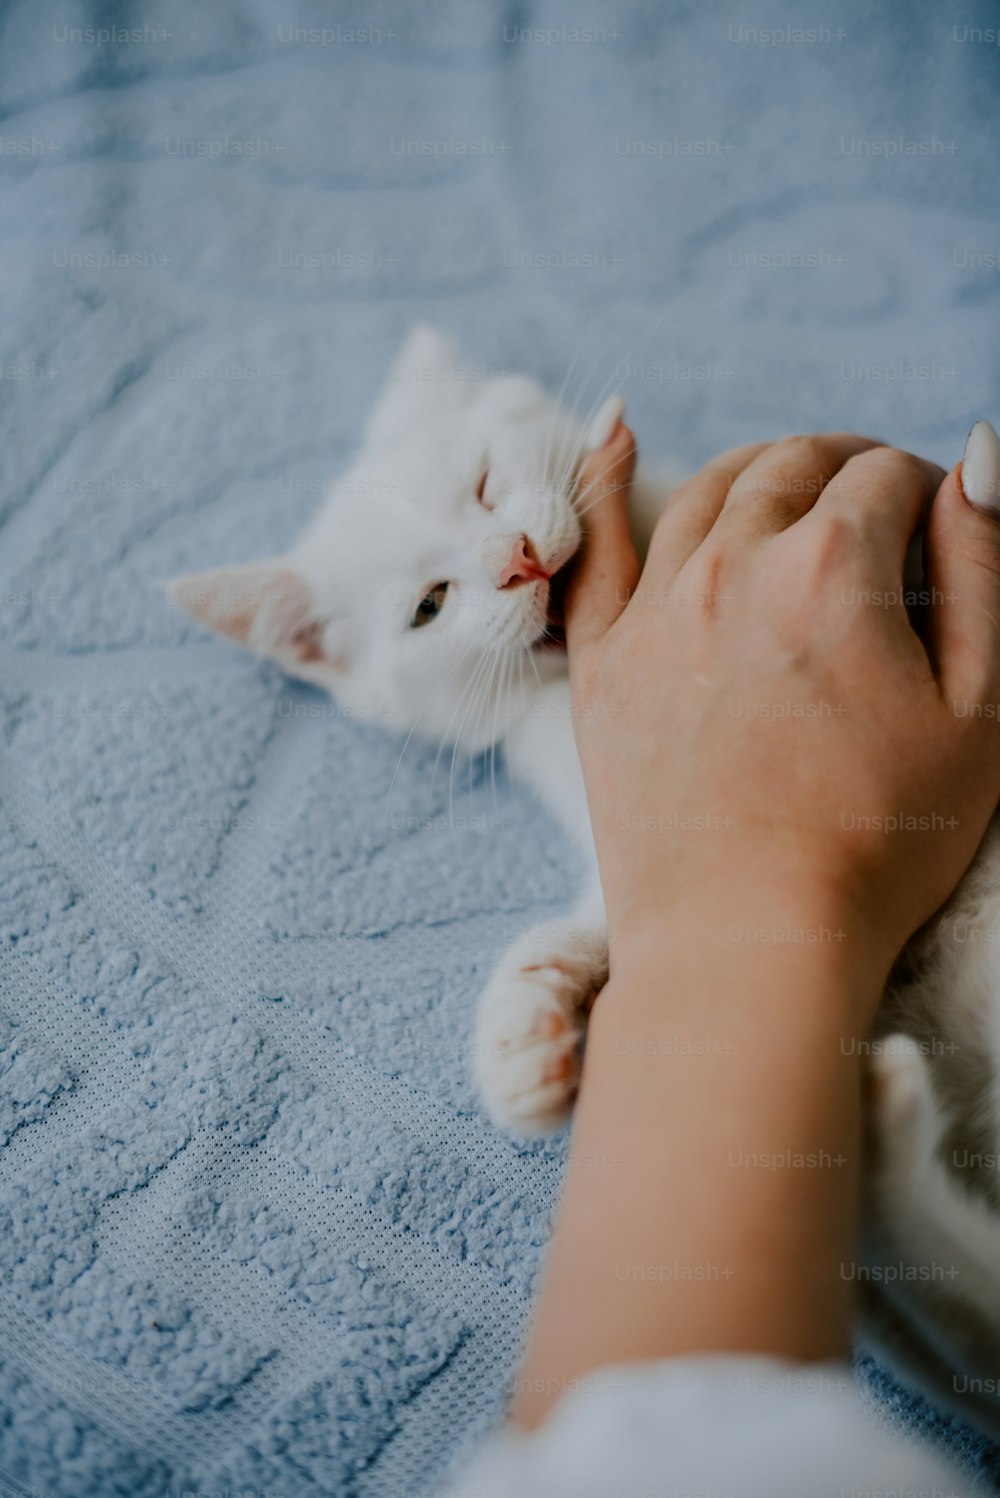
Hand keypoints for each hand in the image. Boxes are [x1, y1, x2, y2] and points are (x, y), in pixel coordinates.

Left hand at [567, 424, 999, 993]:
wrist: (746, 942)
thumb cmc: (878, 842)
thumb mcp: (982, 712)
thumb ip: (983, 570)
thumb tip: (976, 461)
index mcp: (832, 569)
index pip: (887, 478)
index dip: (926, 496)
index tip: (938, 536)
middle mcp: (731, 567)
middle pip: (796, 466)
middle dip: (849, 468)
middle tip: (878, 508)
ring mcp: (653, 610)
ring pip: (709, 489)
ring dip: (764, 472)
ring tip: (797, 494)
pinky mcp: (602, 662)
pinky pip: (594, 543)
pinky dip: (604, 475)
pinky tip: (615, 427)